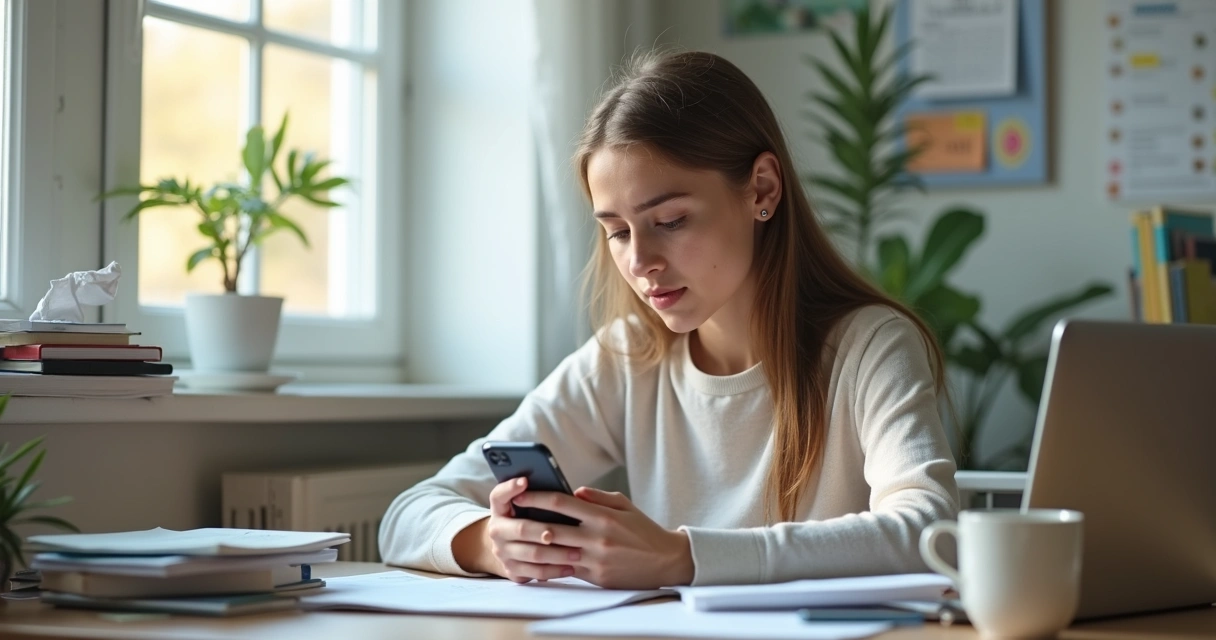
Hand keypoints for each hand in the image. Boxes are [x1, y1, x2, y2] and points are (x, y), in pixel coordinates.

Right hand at [455, 477, 584, 582]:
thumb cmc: (528, 518)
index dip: (510, 488)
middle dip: (546, 530)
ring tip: (579, 552)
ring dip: (557, 554)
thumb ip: (540, 496)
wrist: (510, 546)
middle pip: (521, 529)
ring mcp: (502, 553)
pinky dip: (554, 570)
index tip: (525, 480)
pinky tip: (571, 567)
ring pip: (532, 554)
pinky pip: (534, 573)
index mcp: (499, 508)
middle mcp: (496, 530)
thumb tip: (570, 491)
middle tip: (570, 530)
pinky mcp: (511, 571)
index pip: (498, 495)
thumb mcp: (527, 505)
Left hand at [511, 486, 694, 588]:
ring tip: (518, 537)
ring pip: (555, 551)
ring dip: (534, 545)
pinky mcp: (596, 577)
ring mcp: (595, 559)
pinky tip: (539, 557)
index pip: (561, 503)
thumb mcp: (624, 505)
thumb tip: (573, 491)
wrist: (666, 560)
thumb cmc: (643, 530)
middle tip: (509, 515)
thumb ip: (597, 497)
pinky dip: (552, 562)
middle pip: (552, 528)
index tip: (520, 494)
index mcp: (602, 516)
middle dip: (527, 520)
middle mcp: (597, 538)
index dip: (537, 497)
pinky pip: (566, 569)